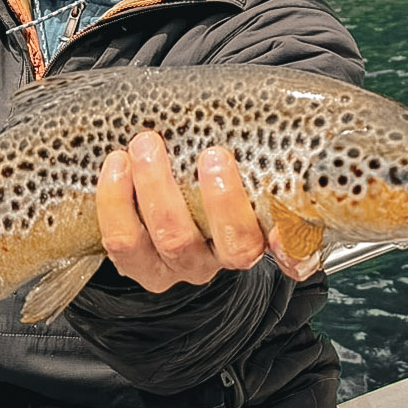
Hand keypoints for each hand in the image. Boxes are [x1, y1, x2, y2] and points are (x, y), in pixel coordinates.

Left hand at [98, 134, 304, 290]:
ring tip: (147, 145)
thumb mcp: (241, 166)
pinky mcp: (136, 263)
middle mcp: (221, 259)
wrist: (162, 193)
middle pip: (232, 245)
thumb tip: (282, 141)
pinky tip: (115, 164)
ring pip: (172, 239)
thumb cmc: (207, 171)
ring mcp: (177, 265)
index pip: (291, 253)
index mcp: (260, 236)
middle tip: (213, 154)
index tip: (283, 228)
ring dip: (158, 187)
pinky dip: (115, 199)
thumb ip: (264, 159)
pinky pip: (122, 241)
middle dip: (221, 198)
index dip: (291, 249)